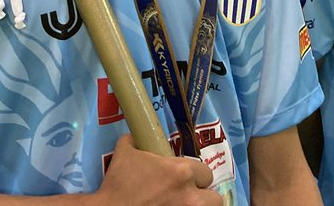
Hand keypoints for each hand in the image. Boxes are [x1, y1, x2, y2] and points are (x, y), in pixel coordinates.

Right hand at [93, 135, 220, 205]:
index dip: (195, 175)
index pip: (205, 172)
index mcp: (181, 171)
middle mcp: (191, 195)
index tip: (184, 179)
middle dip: (202, 196)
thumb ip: (135, 141)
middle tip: (187, 196)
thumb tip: (135, 136)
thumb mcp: (124, 153)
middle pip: (215, 197)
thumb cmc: (118, 184)